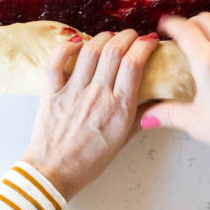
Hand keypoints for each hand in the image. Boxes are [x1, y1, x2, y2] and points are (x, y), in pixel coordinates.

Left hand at [21, 29, 158, 199]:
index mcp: (118, 108)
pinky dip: (66, 47)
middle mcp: (97, 96)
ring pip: (90, 51)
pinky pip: (56, 62)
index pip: (134, 64)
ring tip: (110, 37)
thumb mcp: (123, 140)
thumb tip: (157, 99)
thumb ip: (141, 117)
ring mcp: (72, 92)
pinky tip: (76, 42)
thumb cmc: (89, 161)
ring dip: (103, 37)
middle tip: (132, 36)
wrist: (54, 174)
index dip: (144, 46)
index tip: (149, 41)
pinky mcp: (52, 92)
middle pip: (114, 51)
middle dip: (127, 36)